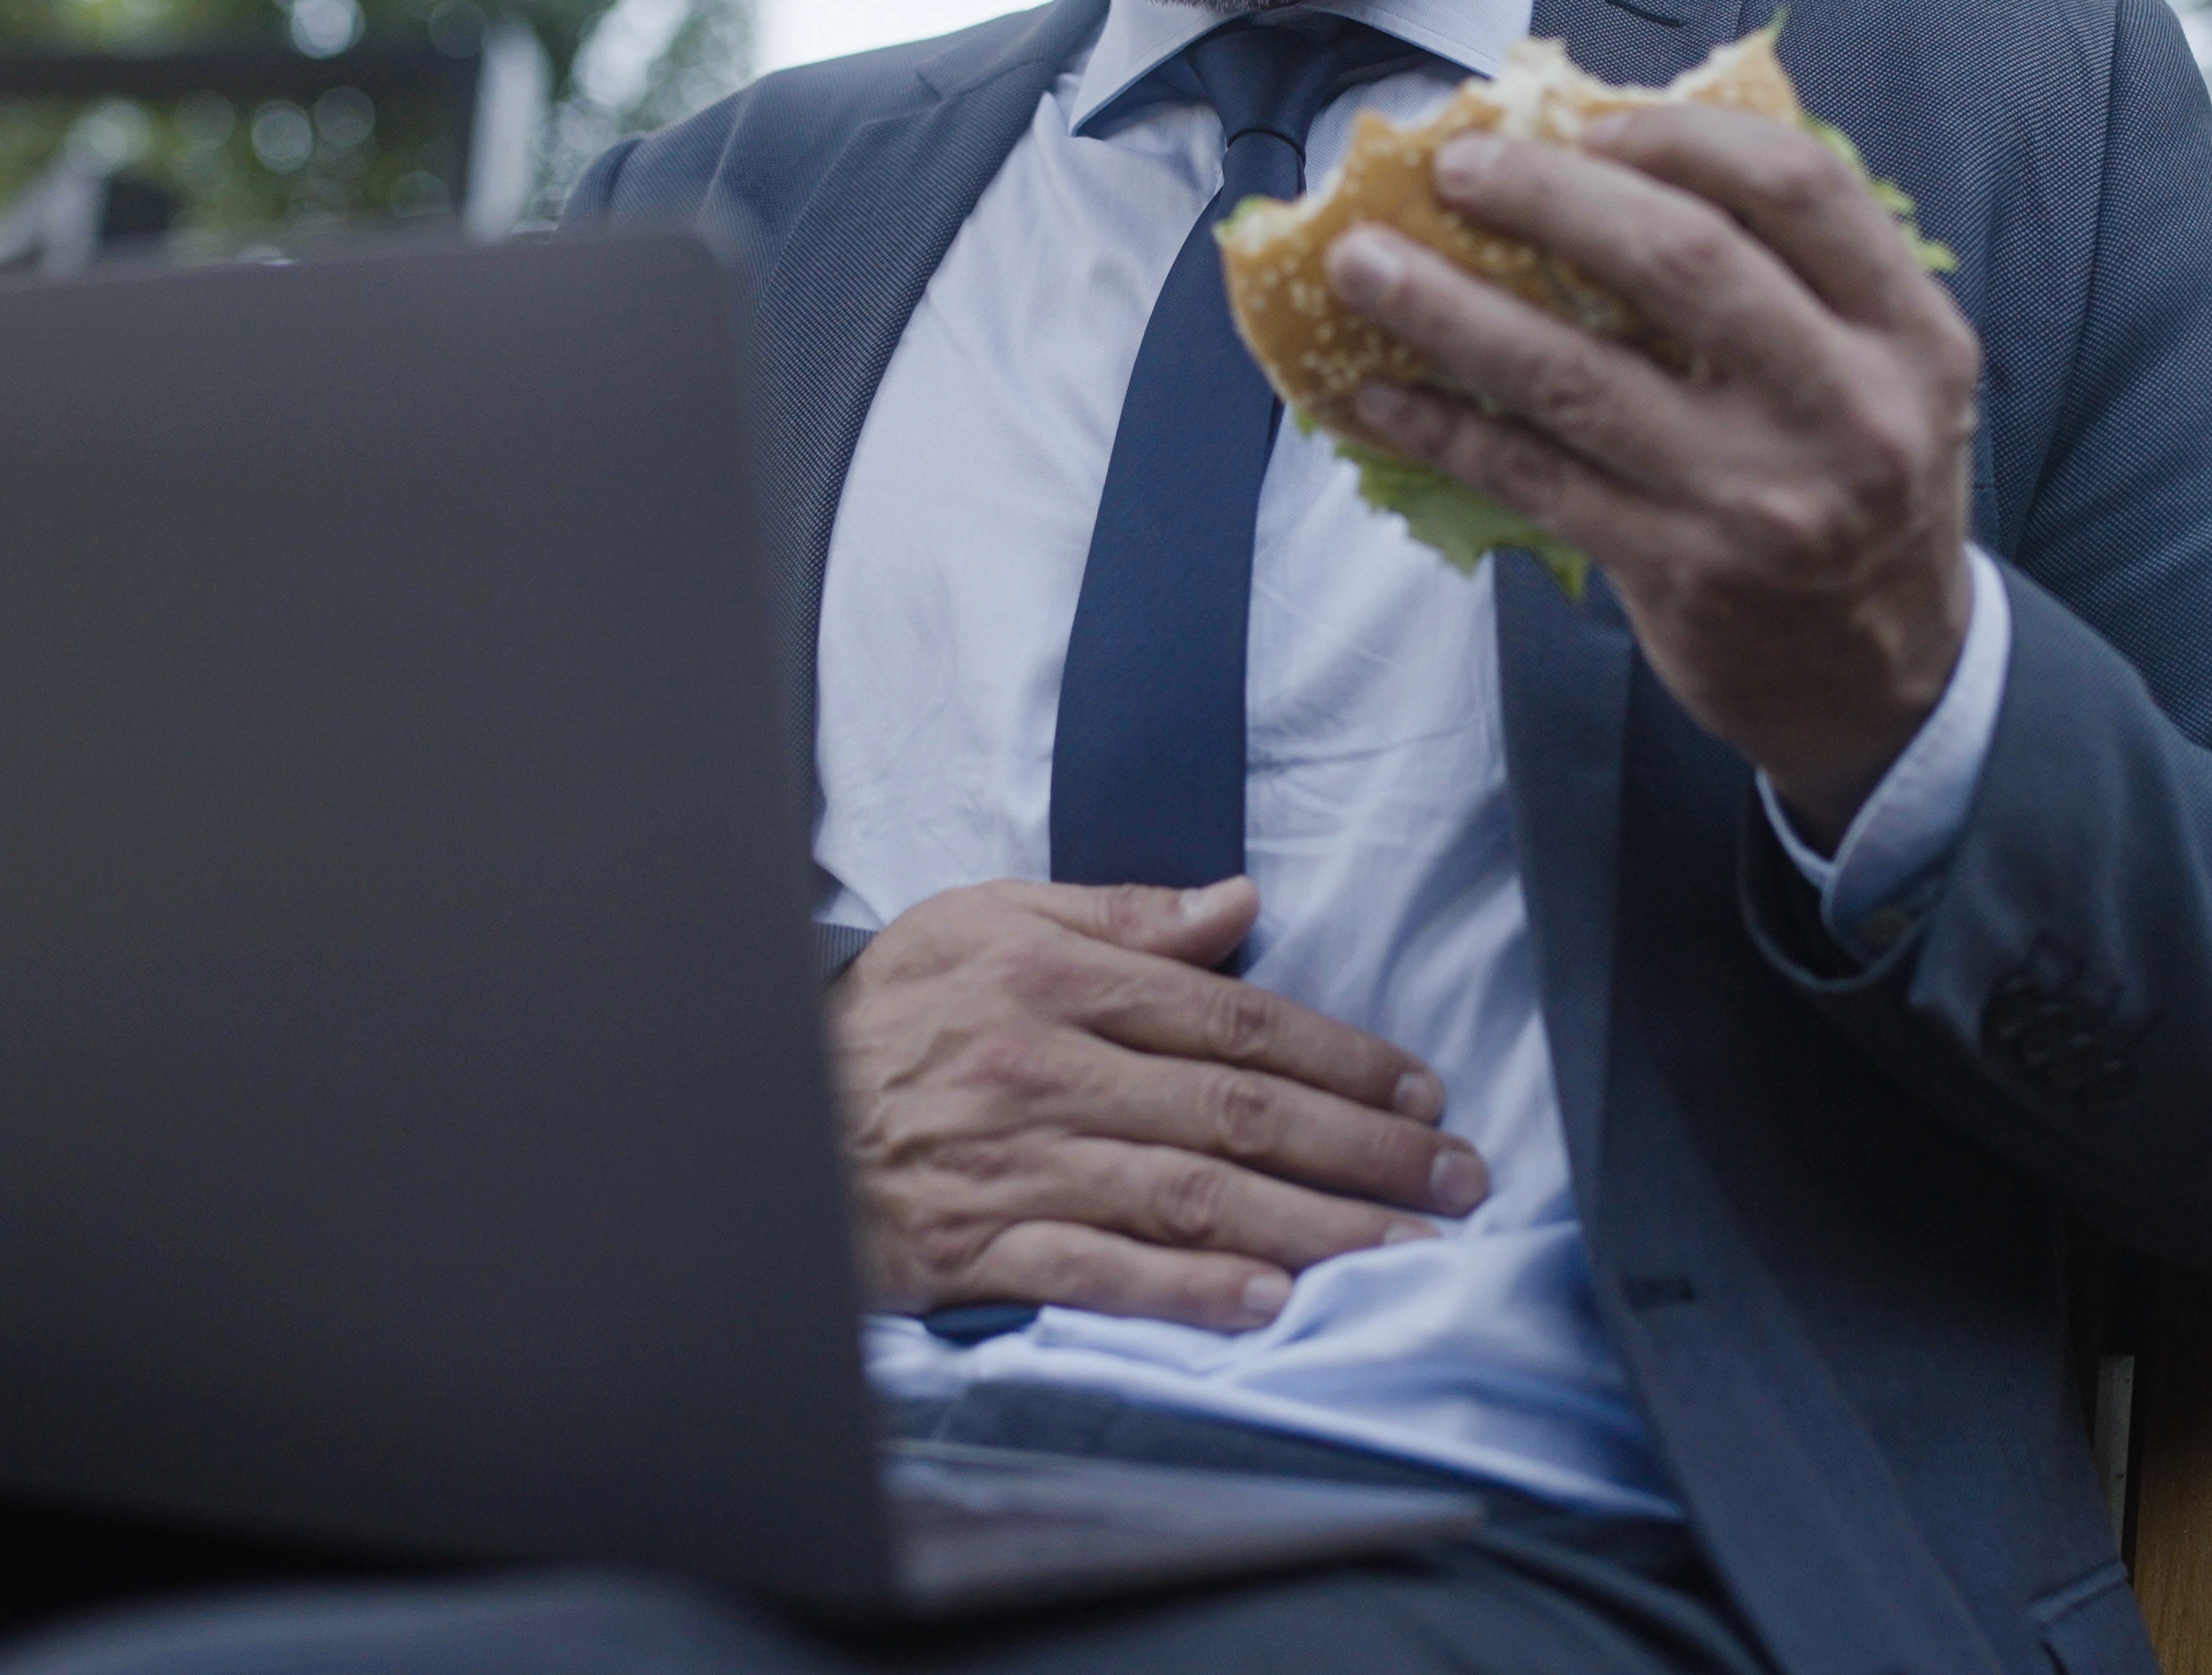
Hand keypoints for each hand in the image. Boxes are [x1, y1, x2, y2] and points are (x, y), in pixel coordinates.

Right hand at [828, 876, 1487, 1331]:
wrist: (755, 1101)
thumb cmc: (887, 1011)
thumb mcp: (984, 920)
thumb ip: (1121, 918)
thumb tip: (1241, 907)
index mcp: (1053, 979)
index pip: (1230, 1020)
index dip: (1339, 1059)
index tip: (1422, 1091)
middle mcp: (1044, 1070)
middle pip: (1235, 1113)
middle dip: (1363, 1151)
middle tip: (1456, 1181)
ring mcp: (1012, 1163)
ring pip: (1191, 1196)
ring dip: (1313, 1228)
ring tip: (1405, 1252)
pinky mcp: (976, 1246)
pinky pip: (1101, 1273)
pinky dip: (1189, 1290)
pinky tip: (1269, 1304)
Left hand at [1323, 108, 1980, 841]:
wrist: (1882, 679)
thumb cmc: (1858, 490)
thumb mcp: (1882, 375)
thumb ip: (1791, 277)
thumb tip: (1605, 158)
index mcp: (1909, 333)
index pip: (1802, 189)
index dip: (1685, 137)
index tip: (1590, 124)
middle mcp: (1845, 411)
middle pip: (1682, 263)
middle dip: (1547, 198)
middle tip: (1452, 168)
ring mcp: (1757, 498)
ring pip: (1577, 377)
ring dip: (1450, 311)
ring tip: (1361, 265)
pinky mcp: (1679, 571)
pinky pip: (1536, 481)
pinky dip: (1447, 430)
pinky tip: (1377, 396)